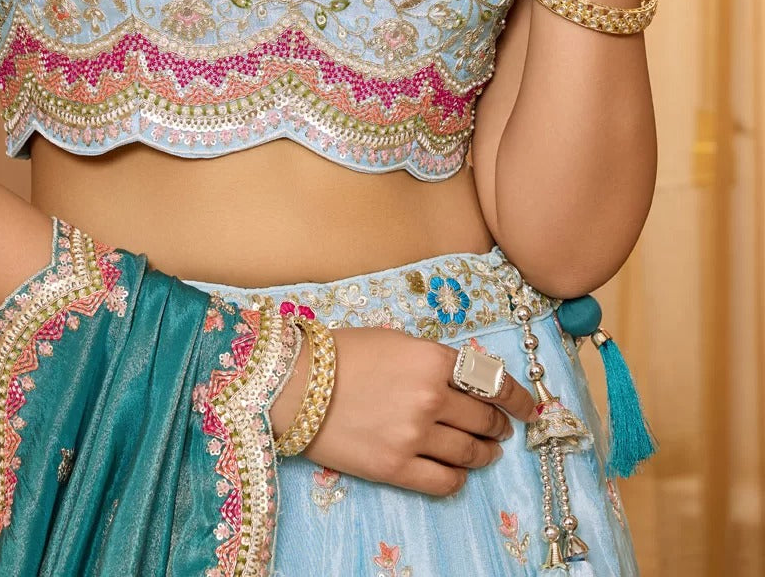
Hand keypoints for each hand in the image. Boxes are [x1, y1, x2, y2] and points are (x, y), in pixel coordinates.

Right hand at [269, 326, 534, 496]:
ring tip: (486, 451)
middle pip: (483, 417)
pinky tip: (458, 472)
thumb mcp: (393, 340)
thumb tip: (461, 375)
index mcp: (431, 359)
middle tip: (501, 428)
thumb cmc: (339, 353)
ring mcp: (414, 436)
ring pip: (470, 452)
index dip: (517, 397)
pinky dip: (458, 478)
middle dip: (498, 424)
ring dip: (485, 453)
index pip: (492, 380)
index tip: (528, 407)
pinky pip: (444, 481)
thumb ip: (430, 358)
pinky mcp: (395, 467)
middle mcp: (430, 397)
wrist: (293, 385)